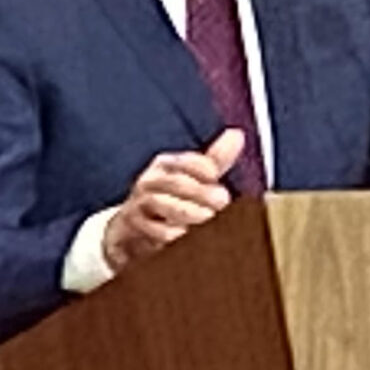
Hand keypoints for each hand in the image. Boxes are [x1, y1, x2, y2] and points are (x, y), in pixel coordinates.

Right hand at [103, 129, 245, 274]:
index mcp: (166, 165)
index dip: (201, 166)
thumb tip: (237, 134)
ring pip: (161, 203)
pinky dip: (168, 233)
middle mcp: (150, 181)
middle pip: (175, 182)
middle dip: (200, 191)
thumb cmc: (169, 200)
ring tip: (208, 217)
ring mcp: (139, 203)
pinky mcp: (134, 226)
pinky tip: (185, 235)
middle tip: (223, 200)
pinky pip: (151, 229)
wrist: (131, 230)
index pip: (184, 161)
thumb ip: (215, 160)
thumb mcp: (192, 178)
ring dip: (187, 211)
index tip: (215, 175)